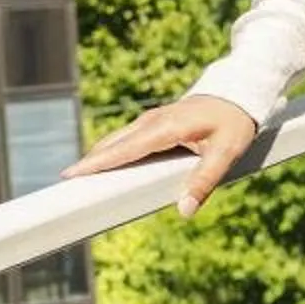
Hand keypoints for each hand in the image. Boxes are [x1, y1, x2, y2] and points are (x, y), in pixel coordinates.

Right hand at [63, 94, 259, 214]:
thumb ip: (206, 181)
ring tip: (76, 182)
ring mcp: (150, 121)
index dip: (97, 163)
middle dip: (88, 164)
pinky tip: (102, 170)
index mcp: (166, 128)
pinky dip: (110, 154)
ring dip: (97, 159)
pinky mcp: (153, 125)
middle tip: (64, 187)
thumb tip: (185, 210)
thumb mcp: (227, 153)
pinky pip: (126, 141)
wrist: (240, 94)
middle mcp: (152, 122)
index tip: (71, 176)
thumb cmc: (235, 123)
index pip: (125, 149)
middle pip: (112, 145)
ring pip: (116, 142)